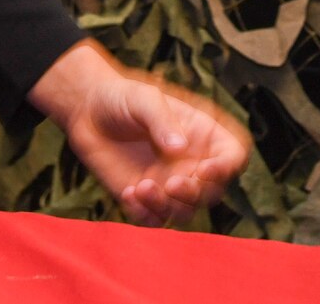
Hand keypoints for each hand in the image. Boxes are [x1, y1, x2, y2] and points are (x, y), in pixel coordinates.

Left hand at [30, 42, 249, 225]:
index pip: (232, 155)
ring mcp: (168, 183)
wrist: (87, 112)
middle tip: (171, 184)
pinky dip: (144, 215)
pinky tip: (128, 194)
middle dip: (196, 193)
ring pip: (185, 211)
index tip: (206, 169)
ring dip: (167, 207)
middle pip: (213, 191)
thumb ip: (162, 120)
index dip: (227, 167)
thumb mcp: (144, 98)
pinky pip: (154, 220)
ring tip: (141, 187)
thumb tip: (181, 149)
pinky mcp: (144, 200)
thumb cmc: (122, 97)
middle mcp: (191, 162)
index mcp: (202, 134)